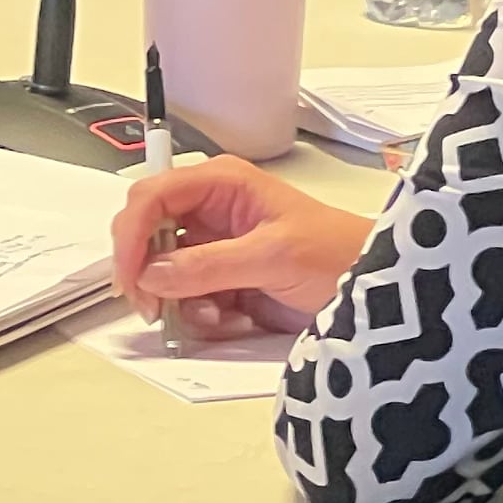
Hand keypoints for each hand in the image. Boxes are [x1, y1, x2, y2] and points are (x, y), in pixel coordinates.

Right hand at [112, 154, 376, 343]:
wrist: (373, 287)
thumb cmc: (337, 252)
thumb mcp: (274, 256)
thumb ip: (209, 265)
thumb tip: (153, 274)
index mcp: (220, 183)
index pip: (151, 196)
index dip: (131, 234)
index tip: (130, 276)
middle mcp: (210, 209)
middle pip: (146, 232)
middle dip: (147, 271)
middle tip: (154, 308)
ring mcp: (214, 246)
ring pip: (162, 271)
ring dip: (178, 299)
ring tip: (216, 315)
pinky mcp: (221, 279)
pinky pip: (185, 297)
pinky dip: (198, 315)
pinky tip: (230, 319)